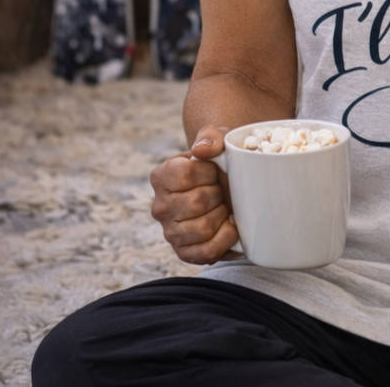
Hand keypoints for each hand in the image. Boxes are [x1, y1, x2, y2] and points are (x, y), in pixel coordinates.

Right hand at [150, 125, 240, 263]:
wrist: (228, 183)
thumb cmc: (221, 161)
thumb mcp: (218, 139)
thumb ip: (210, 137)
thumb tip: (202, 150)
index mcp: (162, 176)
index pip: (185, 174)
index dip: (209, 171)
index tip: (215, 170)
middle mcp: (160, 206)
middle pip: (197, 202)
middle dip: (218, 193)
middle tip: (222, 190)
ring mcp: (170, 232)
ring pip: (203, 228)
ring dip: (223, 215)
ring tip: (223, 206)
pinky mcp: (185, 252)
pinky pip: (207, 252)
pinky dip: (226, 239)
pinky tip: (229, 226)